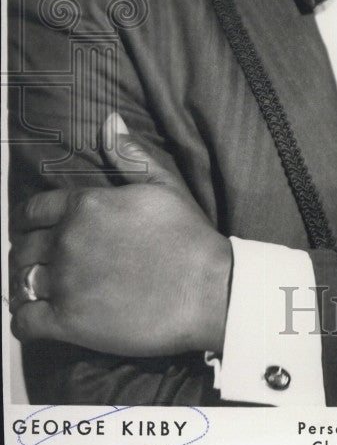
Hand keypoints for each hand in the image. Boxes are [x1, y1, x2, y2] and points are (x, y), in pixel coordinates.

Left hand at [9, 113, 231, 356]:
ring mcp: (66, 281)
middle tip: (44, 264)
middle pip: (22, 247)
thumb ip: (130, 155)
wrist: (208, 288)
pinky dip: (24, 321)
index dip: (31, 221)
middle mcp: (68, 240)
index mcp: (86, 205)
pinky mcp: (68, 321)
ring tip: (42, 290)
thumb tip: (109, 122)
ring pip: (19, 282)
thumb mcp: (164, 185)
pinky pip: (23, 322)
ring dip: (26, 285)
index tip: (38, 231)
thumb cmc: (189, 237)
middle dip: (29, 254)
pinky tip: (39, 319)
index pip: (32, 210)